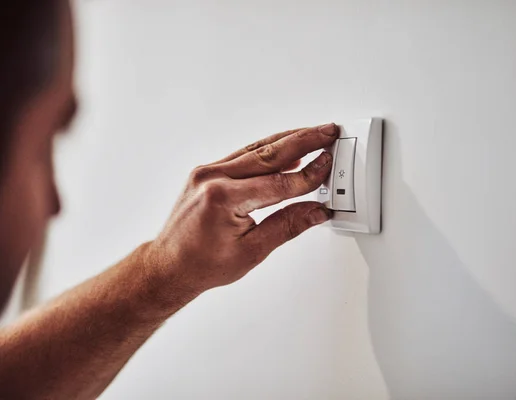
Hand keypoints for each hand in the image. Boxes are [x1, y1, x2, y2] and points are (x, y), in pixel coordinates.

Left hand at [143, 123, 338, 303]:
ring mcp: (207, 171)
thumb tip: (317, 211)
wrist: (170, 266)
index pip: (278, 183)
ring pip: (257, 149)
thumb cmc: (202, 264)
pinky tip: (287, 147)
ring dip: (288, 140)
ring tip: (314, 133)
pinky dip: (269, 150)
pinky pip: (244, 155)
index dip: (308, 175)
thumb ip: (288, 225)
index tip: (328, 164)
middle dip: (304, 141)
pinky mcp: (208, 171)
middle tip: (328, 132)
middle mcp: (213, 177)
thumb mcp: (252, 250)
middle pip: (269, 154)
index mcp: (223, 198)